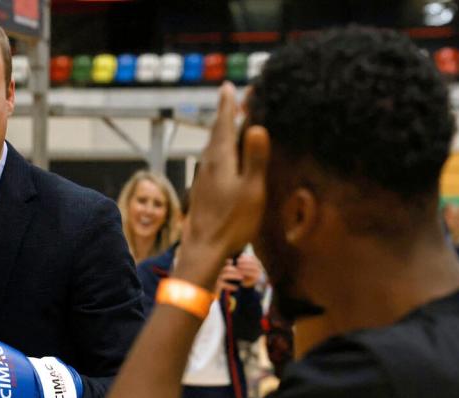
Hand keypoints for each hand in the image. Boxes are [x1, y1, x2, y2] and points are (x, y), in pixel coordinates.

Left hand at [176, 82, 269, 287]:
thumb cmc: (231, 223)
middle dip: (225, 114)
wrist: (203, 249)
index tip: (229, 86)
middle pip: (217, 133)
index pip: (224, 123)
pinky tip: (224, 159)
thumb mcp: (251, 190)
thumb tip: (256, 127)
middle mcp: (207, 164)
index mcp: (220, 159)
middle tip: (232, 98)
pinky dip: (220, 150)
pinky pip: (212, 161)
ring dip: (222, 132)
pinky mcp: (203, 191)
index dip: (228, 104)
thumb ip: (254, 159)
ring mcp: (203, 178)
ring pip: (213, 147)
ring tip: (230, 123)